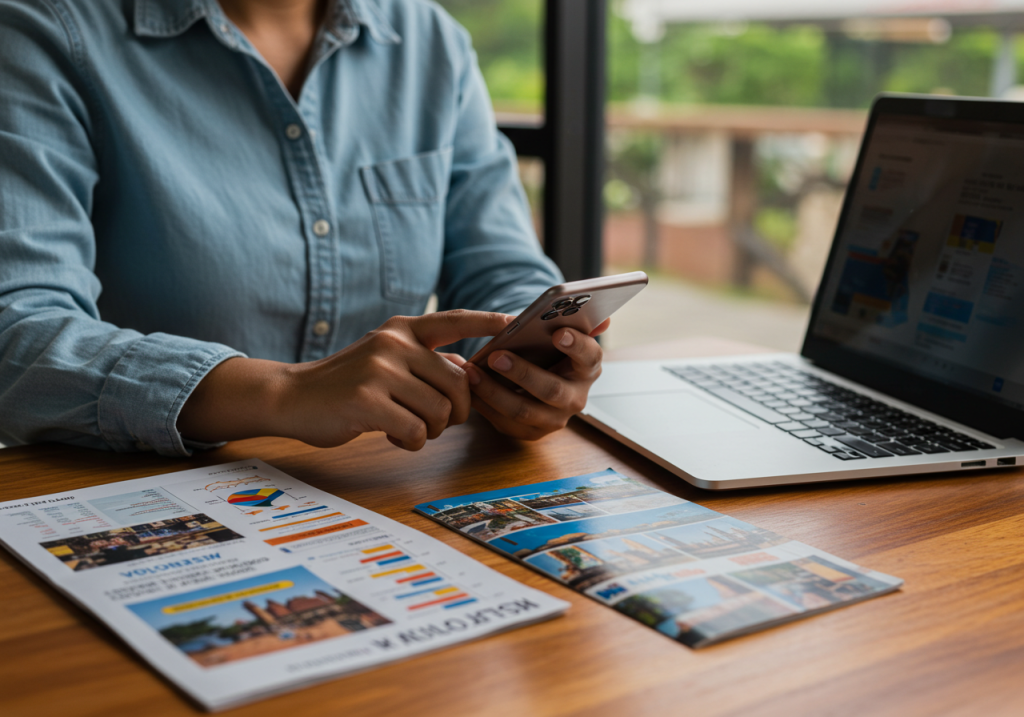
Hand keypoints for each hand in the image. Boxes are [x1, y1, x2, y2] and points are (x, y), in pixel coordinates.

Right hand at [177, 310, 513, 449]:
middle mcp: (393, 344)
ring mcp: (380, 370)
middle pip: (458, 385)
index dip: (485, 323)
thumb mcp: (385, 360)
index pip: (453, 320)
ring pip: (439, 412)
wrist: (291, 396)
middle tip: (435, 423)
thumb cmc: (345, 383)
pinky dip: (410, 442)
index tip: (513, 322)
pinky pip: (415, 432)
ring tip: (406, 427)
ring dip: (430, 431)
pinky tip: (390, 435)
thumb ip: (424, 362)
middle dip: (456, 413)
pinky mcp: (367, 401)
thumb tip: (467, 371)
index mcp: (401, 330)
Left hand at [461, 319, 609, 439]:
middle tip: (496, 356)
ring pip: (523, 410)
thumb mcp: (561, 336)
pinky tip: (469, 388)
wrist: (535, 385)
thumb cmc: (547, 353)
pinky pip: (505, 423)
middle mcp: (576, 398)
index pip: (590, 357)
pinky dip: (485, 405)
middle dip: (522, 373)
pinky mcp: (532, 433)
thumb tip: (603, 319)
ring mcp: (554, 419)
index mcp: (588, 368)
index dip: (576, 346)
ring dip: (494, 391)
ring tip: (472, 371)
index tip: (557, 333)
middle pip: (551, 389)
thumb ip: (577, 323)